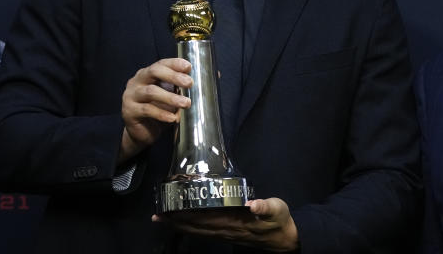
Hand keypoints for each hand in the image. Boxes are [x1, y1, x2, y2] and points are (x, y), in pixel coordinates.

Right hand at [118, 58, 191, 163]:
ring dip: (170, 97)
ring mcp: (131, 95)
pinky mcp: (129, 111)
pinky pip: (147, 110)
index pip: (161, 63)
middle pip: (154, 72)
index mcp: (148, 73)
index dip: (174, 63)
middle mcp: (137, 81)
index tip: (189, 67)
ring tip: (186, 104)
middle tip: (190, 83)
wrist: (141, 133)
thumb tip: (216, 75)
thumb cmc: (159, 110)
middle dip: (173, 76)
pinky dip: (162, 114)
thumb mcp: (173, 96)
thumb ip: (186, 87)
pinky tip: (173, 118)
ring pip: (151, 92)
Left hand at [155, 197, 298, 251]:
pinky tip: (182, 225)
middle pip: (196, 227)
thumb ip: (264, 206)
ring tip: (162, 220)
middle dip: (176, 221)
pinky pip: (204, 233)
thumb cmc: (280, 220)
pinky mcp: (227, 235)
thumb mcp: (277, 209)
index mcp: (235, 223)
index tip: (171, 210)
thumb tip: (252, 203)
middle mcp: (226, 230)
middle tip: (157, 214)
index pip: (205, 219)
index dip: (187, 215)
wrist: (285, 239)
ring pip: (197, 232)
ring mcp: (225, 235)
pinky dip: (190, 229)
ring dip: (179, 226)